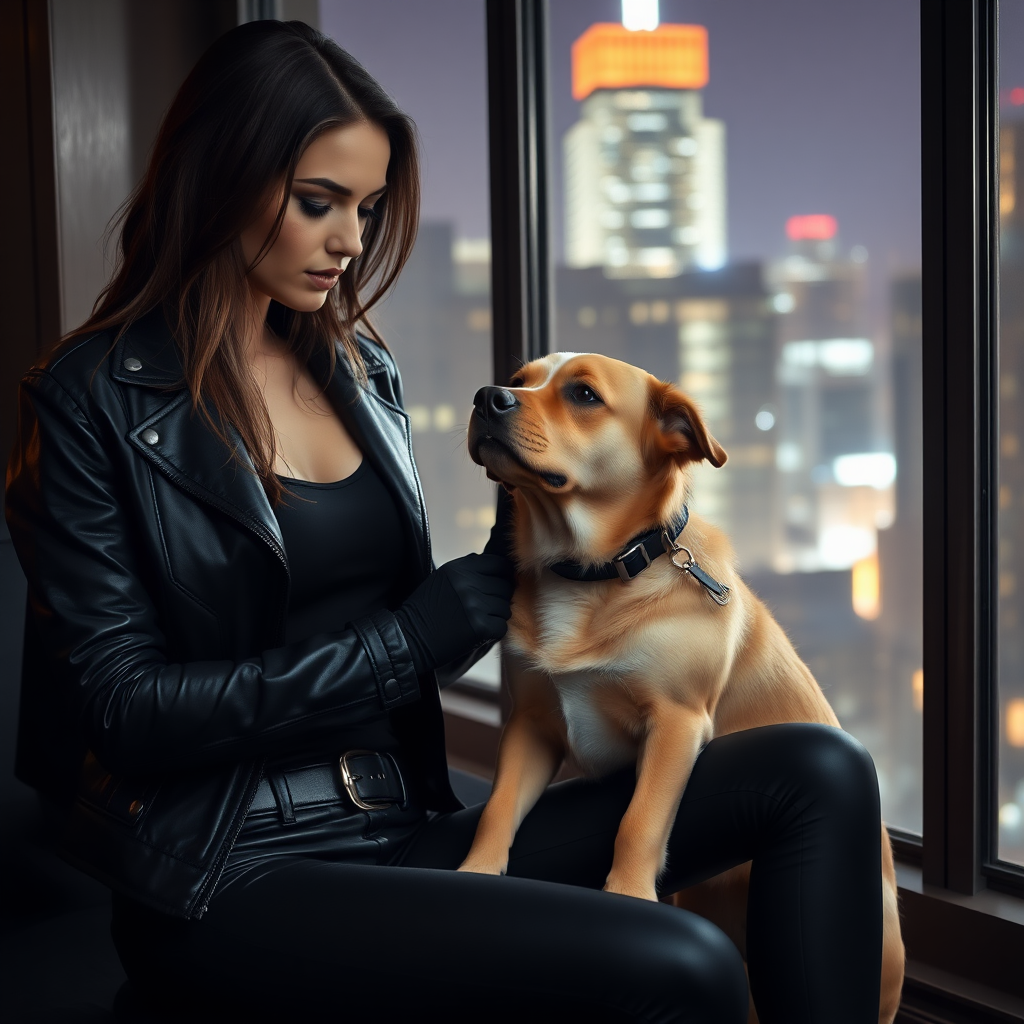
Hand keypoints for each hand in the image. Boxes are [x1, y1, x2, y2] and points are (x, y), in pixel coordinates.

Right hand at [395, 553, 513, 673]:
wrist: (408, 637)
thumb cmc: (426, 609)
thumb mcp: (442, 577)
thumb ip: (469, 569)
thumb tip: (500, 566)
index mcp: (459, 568)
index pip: (499, 565)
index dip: (502, 577)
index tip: (497, 587)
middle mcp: (468, 583)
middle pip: (505, 587)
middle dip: (498, 599)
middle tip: (483, 610)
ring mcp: (474, 605)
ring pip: (505, 608)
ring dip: (495, 617)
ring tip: (476, 622)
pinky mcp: (479, 627)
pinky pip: (501, 627)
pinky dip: (493, 633)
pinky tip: (477, 633)